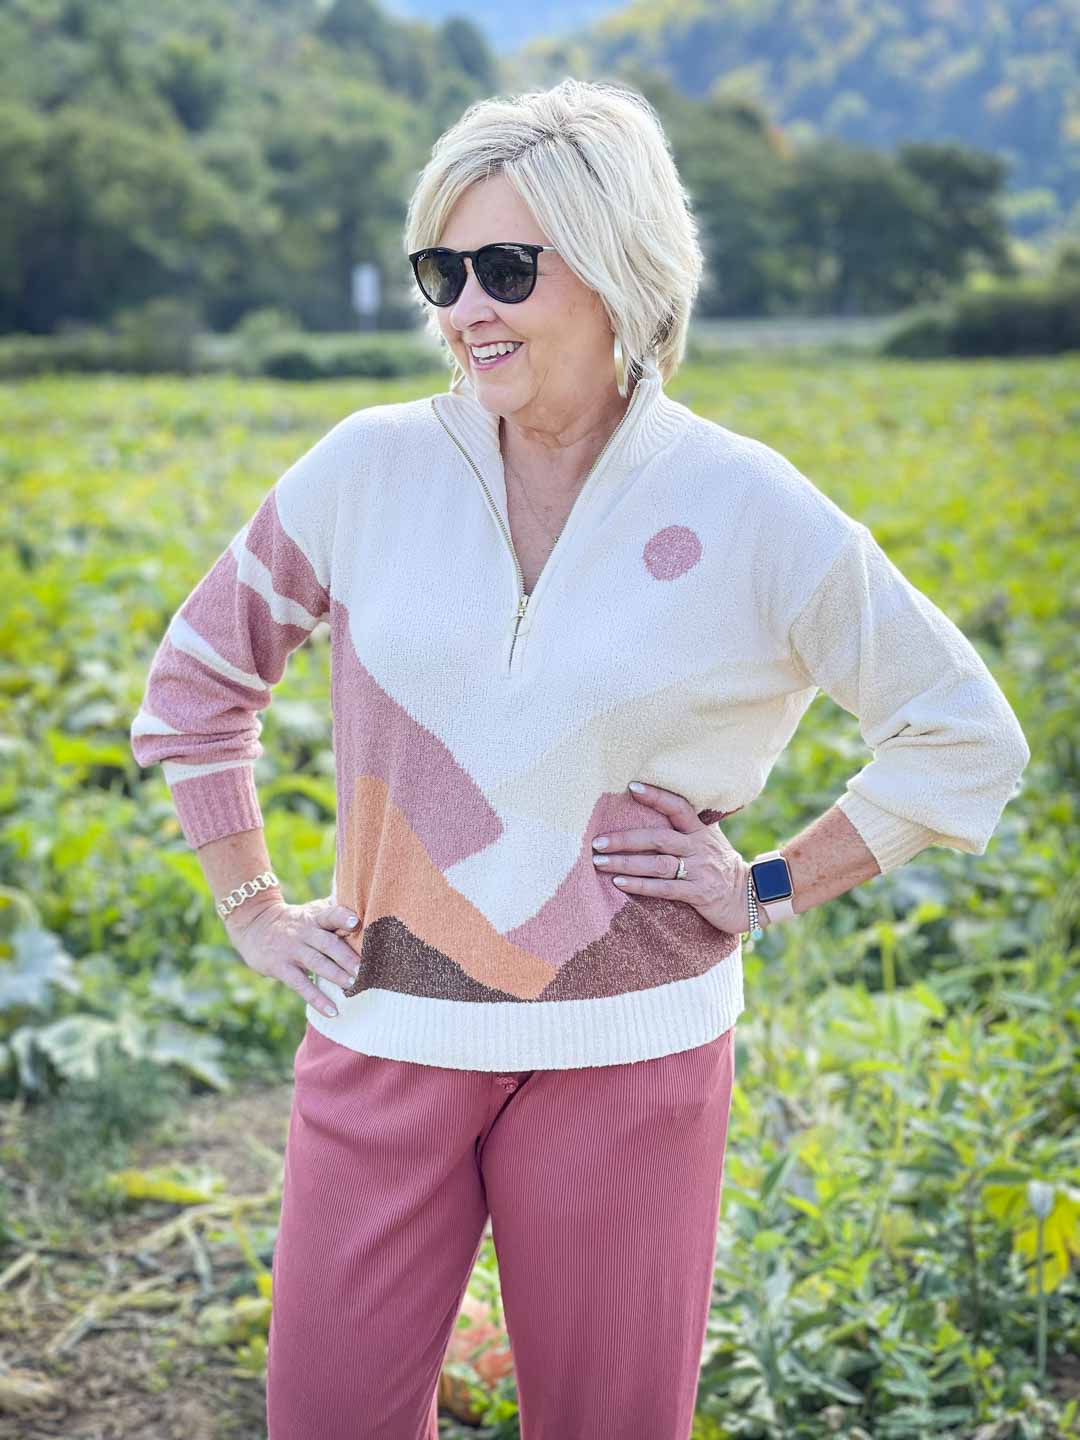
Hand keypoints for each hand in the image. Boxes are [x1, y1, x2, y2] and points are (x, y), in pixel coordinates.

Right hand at [224, 895, 361, 1018]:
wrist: (254, 925)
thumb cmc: (295, 921)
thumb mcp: (312, 911)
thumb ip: (335, 913)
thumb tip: (365, 912)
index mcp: (315, 917)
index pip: (329, 914)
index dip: (341, 917)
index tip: (354, 921)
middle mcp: (304, 932)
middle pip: (327, 942)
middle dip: (345, 956)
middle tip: (363, 969)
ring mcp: (292, 950)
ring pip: (316, 962)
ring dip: (335, 974)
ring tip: (352, 985)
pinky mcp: (280, 967)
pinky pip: (301, 985)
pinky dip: (317, 999)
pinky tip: (332, 1012)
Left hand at [591, 782, 758, 935]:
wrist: (750, 897)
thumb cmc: (720, 867)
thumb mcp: (709, 841)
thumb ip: (686, 828)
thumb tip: (655, 809)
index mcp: (700, 831)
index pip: (678, 807)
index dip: (656, 796)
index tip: (631, 787)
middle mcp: (699, 848)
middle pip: (658, 838)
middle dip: (625, 839)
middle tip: (597, 841)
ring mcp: (700, 871)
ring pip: (657, 864)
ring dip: (625, 863)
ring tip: (599, 862)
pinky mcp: (699, 894)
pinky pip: (665, 889)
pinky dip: (641, 886)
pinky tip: (619, 883)